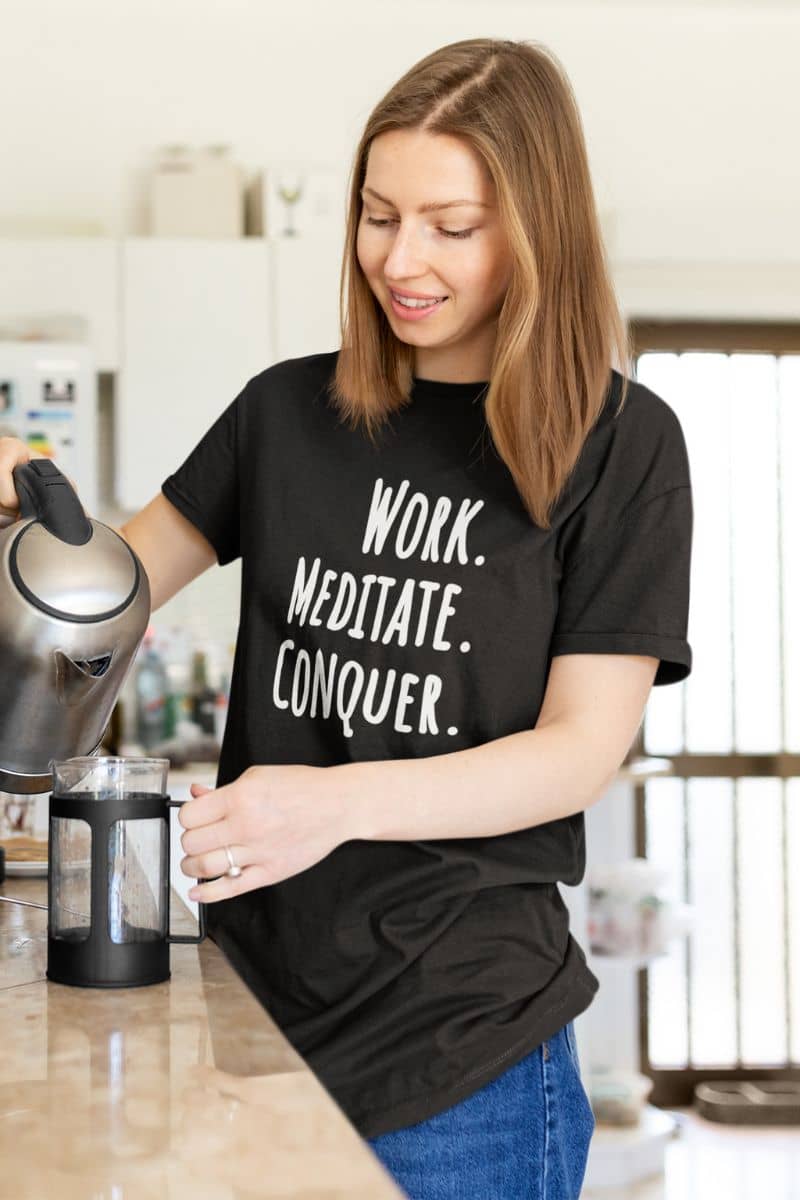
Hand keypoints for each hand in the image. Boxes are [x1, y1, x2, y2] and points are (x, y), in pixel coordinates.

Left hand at [178, 764, 352, 903]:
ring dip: (191, 866)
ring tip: (195, 861)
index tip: (194, 817)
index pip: (189, 815)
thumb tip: (195, 796)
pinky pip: (231, 888)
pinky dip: (207, 894)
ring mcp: (258, 852)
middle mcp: (246, 826)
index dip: (188, 816)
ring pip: (204, 867)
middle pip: (192, 843)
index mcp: (240, 797)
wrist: (338, 804)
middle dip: (190, 840)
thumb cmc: (301, 787)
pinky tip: (197, 891)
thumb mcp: (258, 776)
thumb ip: (223, 790)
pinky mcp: (270, 872)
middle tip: (199, 837)